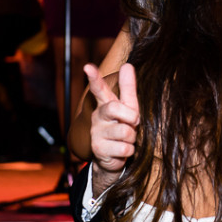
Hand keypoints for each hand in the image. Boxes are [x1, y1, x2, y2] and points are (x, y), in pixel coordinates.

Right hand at [84, 63, 139, 195]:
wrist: (116, 156)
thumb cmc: (124, 127)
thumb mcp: (130, 107)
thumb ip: (128, 88)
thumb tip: (127, 65)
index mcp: (106, 104)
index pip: (99, 89)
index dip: (94, 78)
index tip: (88, 67)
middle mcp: (98, 116)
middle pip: (114, 108)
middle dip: (130, 116)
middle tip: (133, 123)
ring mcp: (96, 132)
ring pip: (124, 131)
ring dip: (131, 138)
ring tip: (126, 139)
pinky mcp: (98, 149)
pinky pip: (124, 147)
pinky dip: (129, 150)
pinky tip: (121, 150)